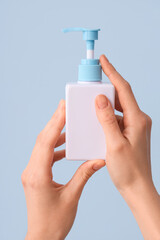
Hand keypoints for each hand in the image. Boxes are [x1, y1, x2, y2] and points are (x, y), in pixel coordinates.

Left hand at [21, 100, 104, 239]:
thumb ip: (84, 174)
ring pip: (41, 146)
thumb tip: (99, 160)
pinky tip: (65, 147)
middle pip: (41, 140)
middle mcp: (31, 171)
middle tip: (64, 107)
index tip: (63, 108)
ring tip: (67, 123)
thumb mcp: (72, 196)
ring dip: (54, 134)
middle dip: (53, 122)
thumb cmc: (54, 222)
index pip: (45, 142)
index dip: (55, 123)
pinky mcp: (35, 175)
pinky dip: (55, 148)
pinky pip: (44, 155)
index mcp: (38, 175)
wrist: (42, 237)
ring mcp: (31, 172)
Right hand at [95, 55, 159, 239]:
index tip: (104, 60)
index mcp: (137, 119)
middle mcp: (138, 119)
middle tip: (92, 81)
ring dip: (105, 103)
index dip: (113, 72)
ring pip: (118, 108)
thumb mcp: (114, 145)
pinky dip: (107, 116)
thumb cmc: (128, 170)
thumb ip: (107, 120)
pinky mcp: (130, 133)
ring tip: (92, 102)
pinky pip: (117, 118)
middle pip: (121, 96)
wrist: (137, 188)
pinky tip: (97, 121)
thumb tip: (99, 99)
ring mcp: (135, 126)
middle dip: (107, 86)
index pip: (123, 89)